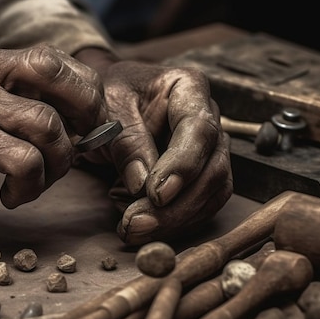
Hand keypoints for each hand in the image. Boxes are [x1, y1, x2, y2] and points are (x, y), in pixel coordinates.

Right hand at [0, 45, 106, 222]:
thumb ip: (20, 104)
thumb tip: (85, 124)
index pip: (50, 58)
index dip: (82, 89)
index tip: (88, 122)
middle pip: (54, 73)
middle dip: (85, 111)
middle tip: (80, 144)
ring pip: (47, 127)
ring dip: (56, 164)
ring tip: (35, 181)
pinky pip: (26, 161)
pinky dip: (30, 186)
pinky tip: (12, 195)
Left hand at [75, 49, 232, 244]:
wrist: (106, 105)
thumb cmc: (106, 99)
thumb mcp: (107, 110)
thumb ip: (125, 142)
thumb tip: (142, 185)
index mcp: (188, 87)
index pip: (199, 130)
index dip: (182, 166)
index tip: (156, 194)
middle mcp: (209, 117)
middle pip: (213, 168)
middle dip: (177, 205)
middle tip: (136, 224)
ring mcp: (210, 148)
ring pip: (212, 192)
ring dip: (176, 220)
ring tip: (134, 231)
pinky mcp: (202, 174)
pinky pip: (202, 204)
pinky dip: (176, 223)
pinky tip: (145, 229)